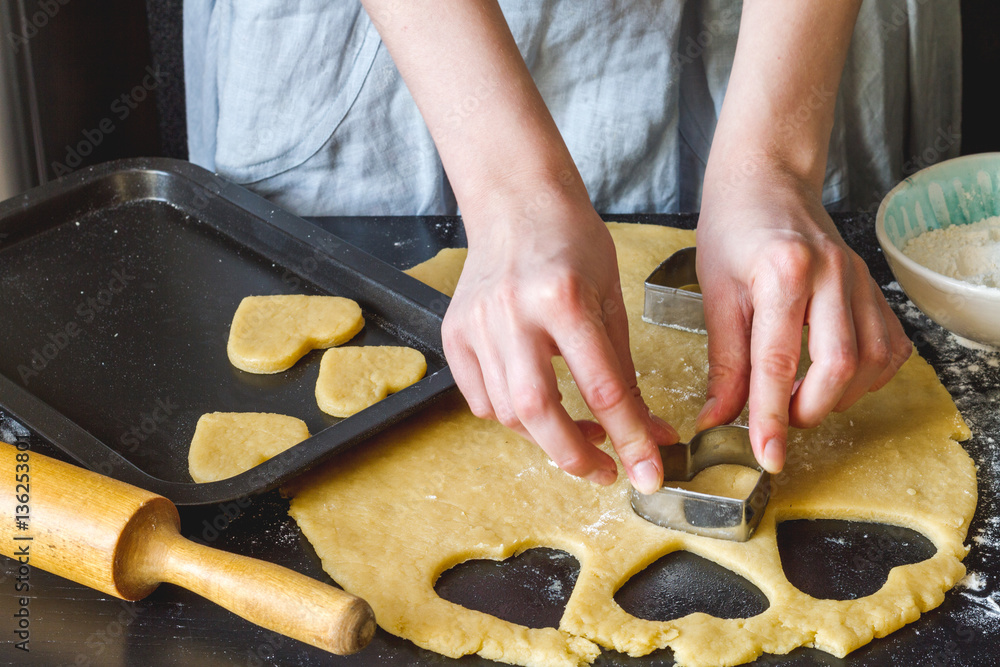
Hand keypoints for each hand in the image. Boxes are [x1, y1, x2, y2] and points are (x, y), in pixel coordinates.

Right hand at [443, 191, 677, 493]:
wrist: (516, 202)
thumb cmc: (573, 242)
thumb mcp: (612, 299)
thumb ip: (625, 370)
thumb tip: (650, 432)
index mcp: (564, 297)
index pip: (602, 387)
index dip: (631, 438)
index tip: (650, 473)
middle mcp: (513, 312)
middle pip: (537, 411)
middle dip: (574, 455)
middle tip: (605, 472)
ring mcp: (476, 323)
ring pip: (506, 412)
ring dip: (546, 437)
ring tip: (578, 432)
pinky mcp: (453, 331)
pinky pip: (480, 398)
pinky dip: (511, 416)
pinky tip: (537, 404)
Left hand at [695, 165, 910, 472]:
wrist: (766, 181)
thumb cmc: (733, 231)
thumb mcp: (715, 294)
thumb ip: (723, 361)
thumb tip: (717, 419)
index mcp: (784, 272)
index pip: (778, 360)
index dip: (771, 416)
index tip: (766, 455)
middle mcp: (832, 273)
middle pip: (839, 366)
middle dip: (808, 410)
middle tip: (777, 422)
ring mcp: (861, 279)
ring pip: (872, 361)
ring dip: (837, 396)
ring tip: (798, 398)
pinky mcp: (874, 286)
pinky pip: (889, 345)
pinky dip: (867, 375)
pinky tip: (834, 378)